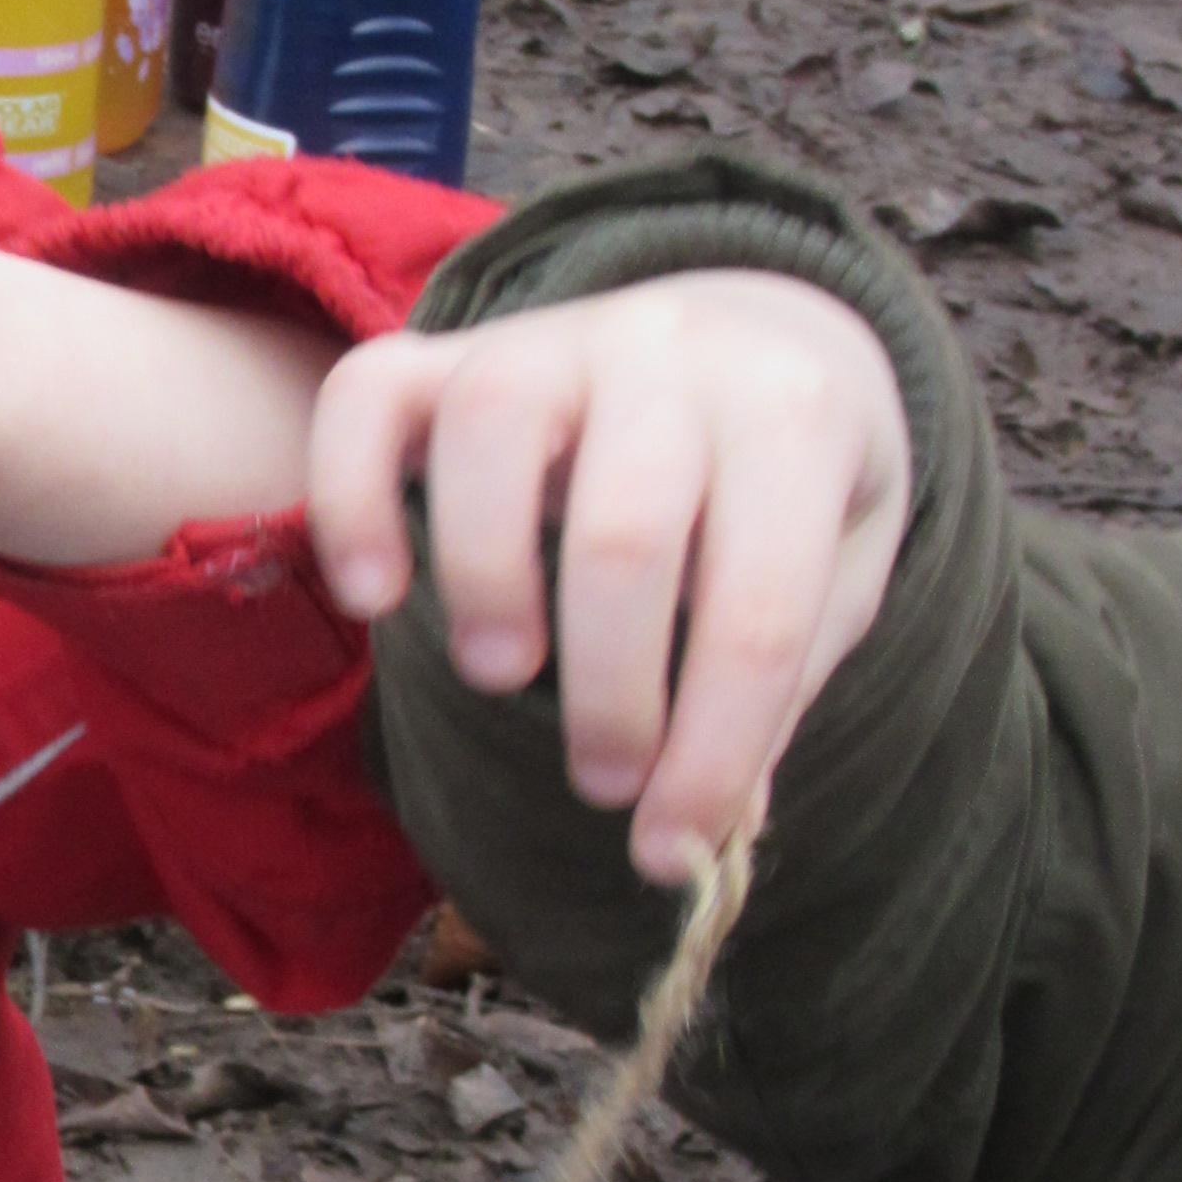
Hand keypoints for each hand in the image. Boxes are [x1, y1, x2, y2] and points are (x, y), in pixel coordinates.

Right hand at [309, 271, 911, 883]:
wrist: (753, 331)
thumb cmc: (789, 489)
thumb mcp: (834, 575)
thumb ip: (774, 690)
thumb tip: (703, 834)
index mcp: (797, 416)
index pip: (758, 608)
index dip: (712, 751)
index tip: (669, 849)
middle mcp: (675, 354)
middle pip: (625, 532)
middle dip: (610, 692)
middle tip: (603, 780)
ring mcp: (555, 340)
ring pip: (492, 429)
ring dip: (486, 580)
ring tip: (504, 675)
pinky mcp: (448, 352)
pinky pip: (364, 398)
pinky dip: (348, 498)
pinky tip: (374, 596)